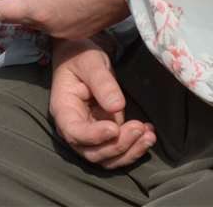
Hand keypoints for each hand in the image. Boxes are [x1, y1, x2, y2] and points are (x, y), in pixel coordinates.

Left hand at [0, 0, 130, 39]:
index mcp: (38, 11)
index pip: (3, 12)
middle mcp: (50, 28)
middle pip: (23, 17)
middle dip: (14, 3)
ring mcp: (68, 32)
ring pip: (42, 20)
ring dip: (36, 5)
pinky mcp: (84, 31)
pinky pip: (59, 20)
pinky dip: (52, 9)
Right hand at [50, 38, 154, 168]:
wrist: (81, 56)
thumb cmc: (81, 55)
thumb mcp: (91, 62)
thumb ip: (103, 83)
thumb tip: (117, 106)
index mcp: (63, 109)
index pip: (75, 132)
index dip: (94, 136)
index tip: (115, 128)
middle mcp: (74, 128)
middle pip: (92, 152)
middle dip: (118, 145)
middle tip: (139, 128)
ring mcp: (89, 133)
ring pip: (107, 157)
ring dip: (129, 152)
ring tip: (149, 137)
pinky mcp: (104, 133)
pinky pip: (117, 149)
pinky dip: (134, 147)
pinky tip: (149, 133)